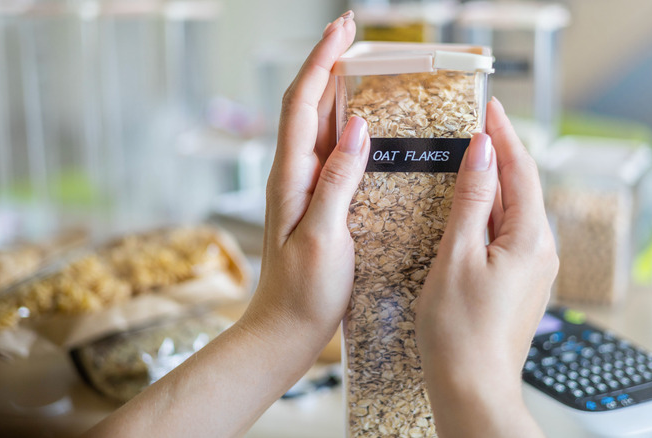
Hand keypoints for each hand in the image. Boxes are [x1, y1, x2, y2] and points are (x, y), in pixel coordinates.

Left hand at [84, 12, 366, 437]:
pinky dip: (346, 124)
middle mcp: (293, 172)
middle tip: (357, 34)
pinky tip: (366, 122)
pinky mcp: (317, 200)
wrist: (285, 328)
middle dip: (329, 62)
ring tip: (364, 63)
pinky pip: (332, 150)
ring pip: (320, 124)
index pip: (302, 102)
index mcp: (291, 175)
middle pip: (308, 103)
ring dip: (337, 89)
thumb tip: (357, 126)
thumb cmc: (303, 291)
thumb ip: (337, 180)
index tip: (343, 28)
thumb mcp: (323, 236)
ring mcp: (304, 185)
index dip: (321, 61)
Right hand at [416, 98, 557, 436]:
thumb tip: (482, 151)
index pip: (521, 170)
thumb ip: (472, 200)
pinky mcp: (520, 283)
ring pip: (515, 211)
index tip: (490, 106)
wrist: (472, 387)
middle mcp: (541, 251)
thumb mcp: (457, 256)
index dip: (504, 135)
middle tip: (476, 125)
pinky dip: (491, 213)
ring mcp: (533, 269)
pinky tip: (471, 211)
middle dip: (501, 154)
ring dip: (494, 183)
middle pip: (522, 187)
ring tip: (470, 160)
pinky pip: (509, 234)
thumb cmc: (459, 331)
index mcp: (530, 240)